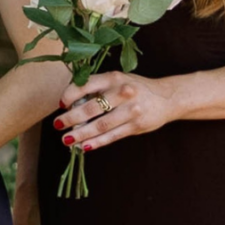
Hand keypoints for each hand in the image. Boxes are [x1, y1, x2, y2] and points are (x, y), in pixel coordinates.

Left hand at [53, 72, 178, 151]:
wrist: (167, 97)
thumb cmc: (133, 88)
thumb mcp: (116, 80)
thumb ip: (96, 88)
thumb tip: (69, 104)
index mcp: (113, 78)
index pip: (85, 85)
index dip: (69, 95)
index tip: (61, 104)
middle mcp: (123, 93)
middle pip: (91, 108)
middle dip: (70, 118)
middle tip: (57, 124)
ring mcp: (131, 110)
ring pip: (100, 125)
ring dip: (81, 134)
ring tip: (66, 140)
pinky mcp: (137, 125)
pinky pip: (112, 136)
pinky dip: (96, 142)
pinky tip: (84, 146)